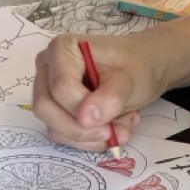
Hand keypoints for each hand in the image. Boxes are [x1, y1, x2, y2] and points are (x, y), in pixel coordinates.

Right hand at [33, 32, 165, 151]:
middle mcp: (47, 69)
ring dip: (90, 137)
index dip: (82, 108)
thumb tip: (86, 119)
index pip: (61, 87)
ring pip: (53, 127)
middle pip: (46, 108)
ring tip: (121, 126)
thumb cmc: (135, 66)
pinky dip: (89, 140)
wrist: (143, 69)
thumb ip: (110, 97)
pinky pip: (62, 135)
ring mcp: (48, 91)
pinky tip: (111, 127)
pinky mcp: (55, 110)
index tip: (110, 120)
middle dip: (81, 129)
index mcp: (61, 49)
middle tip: (114, 132)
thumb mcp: (129, 79)